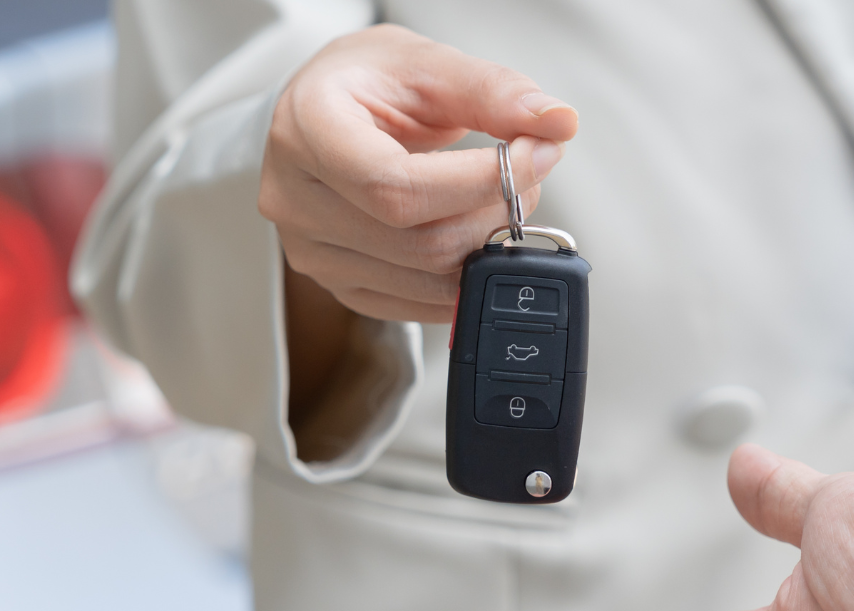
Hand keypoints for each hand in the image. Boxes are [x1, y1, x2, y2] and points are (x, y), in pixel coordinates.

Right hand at [261, 24, 578, 324]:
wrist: (317, 113)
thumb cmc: (361, 83)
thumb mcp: (423, 62)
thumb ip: (492, 91)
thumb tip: (557, 123)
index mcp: (307, 131)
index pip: (393, 187)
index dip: (478, 183)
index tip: (536, 154)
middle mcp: (297, 201)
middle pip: (418, 242)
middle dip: (495, 211)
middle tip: (529, 171)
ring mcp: (313, 253)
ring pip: (426, 280)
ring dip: (487, 245)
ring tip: (502, 196)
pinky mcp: (338, 285)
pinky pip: (417, 305)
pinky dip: (465, 276)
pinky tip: (476, 233)